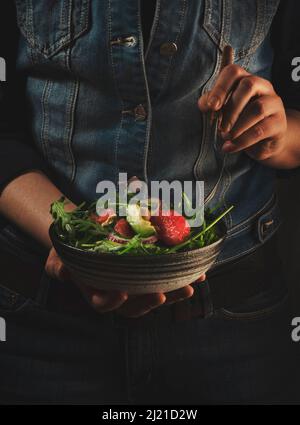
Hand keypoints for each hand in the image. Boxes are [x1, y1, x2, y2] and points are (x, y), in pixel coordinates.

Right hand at [45, 248, 205, 317]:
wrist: (87, 238)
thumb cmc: (72, 251)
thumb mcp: (60, 257)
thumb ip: (60, 268)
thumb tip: (65, 274)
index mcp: (96, 291)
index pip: (102, 303)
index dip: (111, 301)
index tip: (120, 293)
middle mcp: (118, 293)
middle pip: (135, 305)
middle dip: (150, 301)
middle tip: (161, 294)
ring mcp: (136, 286)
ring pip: (155, 295)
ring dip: (173, 293)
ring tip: (189, 286)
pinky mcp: (150, 275)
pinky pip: (166, 280)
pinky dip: (181, 277)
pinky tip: (197, 272)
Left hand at [198, 64, 286, 161]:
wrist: (263, 143)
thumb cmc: (240, 123)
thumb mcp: (224, 112)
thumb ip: (213, 105)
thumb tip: (204, 104)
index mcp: (246, 80)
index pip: (233, 72)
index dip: (220, 87)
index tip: (210, 106)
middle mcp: (263, 87)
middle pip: (248, 85)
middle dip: (230, 107)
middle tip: (220, 126)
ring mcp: (274, 104)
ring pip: (257, 108)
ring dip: (237, 126)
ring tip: (226, 137)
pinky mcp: (279, 124)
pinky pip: (261, 130)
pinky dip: (242, 141)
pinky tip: (230, 147)